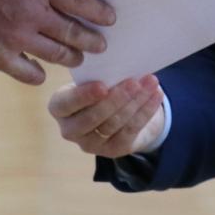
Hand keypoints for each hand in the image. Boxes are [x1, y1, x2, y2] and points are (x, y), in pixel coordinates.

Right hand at [0, 0, 115, 84]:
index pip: (81, 0)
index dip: (100, 11)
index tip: (110, 18)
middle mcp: (32, 13)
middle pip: (75, 33)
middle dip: (93, 41)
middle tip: (101, 44)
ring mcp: (17, 38)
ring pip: (58, 55)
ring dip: (72, 57)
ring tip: (77, 56)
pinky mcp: (0, 57)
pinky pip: (30, 73)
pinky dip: (39, 73)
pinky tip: (42, 69)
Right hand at [47, 76, 166, 157]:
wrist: (113, 110)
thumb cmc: (98, 86)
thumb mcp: (90, 79)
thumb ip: (97, 75)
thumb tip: (120, 64)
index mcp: (59, 107)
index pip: (67, 104)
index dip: (84, 96)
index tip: (103, 86)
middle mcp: (70, 130)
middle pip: (93, 117)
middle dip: (116, 99)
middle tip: (134, 82)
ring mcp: (91, 144)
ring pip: (115, 124)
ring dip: (136, 102)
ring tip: (150, 83)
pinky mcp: (112, 150)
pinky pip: (131, 130)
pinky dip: (145, 112)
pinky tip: (155, 96)